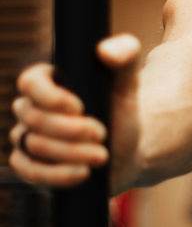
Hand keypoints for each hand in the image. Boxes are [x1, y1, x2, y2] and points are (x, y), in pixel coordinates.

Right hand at [9, 34, 142, 190]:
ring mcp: (28, 138)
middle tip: (103, 133)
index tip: (80, 107)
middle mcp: (31, 108)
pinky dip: (56, 175)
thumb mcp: (129, 82)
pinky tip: (83, 173)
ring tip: (103, 155)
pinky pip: (28, 171)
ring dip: (70, 153)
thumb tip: (105, 51)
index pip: (29, 82)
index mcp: (47, 81)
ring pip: (33, 145)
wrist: (126, 148)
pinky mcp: (32, 166)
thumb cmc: (121, 110)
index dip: (50, 97)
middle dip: (71, 130)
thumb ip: (126, 55)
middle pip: (33, 118)